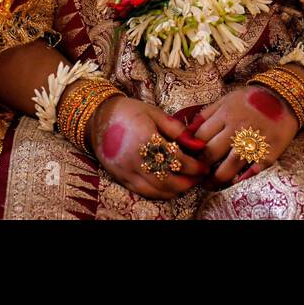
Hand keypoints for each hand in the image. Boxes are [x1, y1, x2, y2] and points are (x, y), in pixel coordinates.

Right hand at [87, 96, 206, 200]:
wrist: (98, 117)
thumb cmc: (129, 111)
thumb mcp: (155, 113)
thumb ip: (177, 130)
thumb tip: (199, 145)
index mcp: (146, 139)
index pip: (177, 160)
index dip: (195, 166)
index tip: (205, 165)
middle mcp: (136, 159)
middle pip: (169, 180)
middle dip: (188, 182)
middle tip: (199, 177)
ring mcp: (127, 171)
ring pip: (156, 190)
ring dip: (176, 190)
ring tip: (187, 182)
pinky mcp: (120, 178)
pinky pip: (143, 192)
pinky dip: (160, 193)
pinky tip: (169, 187)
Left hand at [191, 85, 299, 186]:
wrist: (284, 98)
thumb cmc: (251, 99)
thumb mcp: (226, 99)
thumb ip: (206, 114)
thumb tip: (187, 132)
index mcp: (225, 114)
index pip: (200, 137)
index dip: (191, 150)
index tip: (189, 157)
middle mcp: (238, 129)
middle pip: (211, 154)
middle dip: (200, 167)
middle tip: (196, 174)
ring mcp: (254, 142)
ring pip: (229, 167)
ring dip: (216, 179)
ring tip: (209, 184)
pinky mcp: (269, 153)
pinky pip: (251, 172)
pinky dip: (240, 179)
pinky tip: (232, 182)